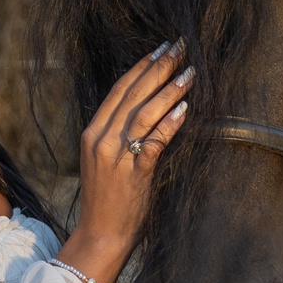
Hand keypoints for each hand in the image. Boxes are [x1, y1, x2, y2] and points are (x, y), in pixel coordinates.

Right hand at [57, 41, 190, 282]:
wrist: (100, 236)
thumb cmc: (109, 201)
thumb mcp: (106, 162)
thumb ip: (120, 137)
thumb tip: (149, 111)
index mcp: (92, 133)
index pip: (119, 90)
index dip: (141, 67)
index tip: (160, 49)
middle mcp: (100, 139)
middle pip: (132, 94)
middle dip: (159, 68)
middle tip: (181, 47)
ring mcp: (115, 156)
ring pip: (144, 112)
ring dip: (169, 89)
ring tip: (190, 72)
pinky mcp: (132, 173)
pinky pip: (154, 141)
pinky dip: (170, 122)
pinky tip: (185, 107)